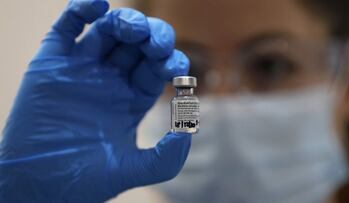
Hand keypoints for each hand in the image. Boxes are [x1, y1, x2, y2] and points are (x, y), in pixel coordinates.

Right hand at [0, 1, 190, 201]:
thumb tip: (188, 128)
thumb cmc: (85, 180)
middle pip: (137, 45)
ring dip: (124, 21)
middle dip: (152, 37)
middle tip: (156, 42)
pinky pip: (67, 27)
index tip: (175, 66)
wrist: (40, 184)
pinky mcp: (53, 62)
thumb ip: (166, 157)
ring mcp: (82, 68)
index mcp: (131, 99)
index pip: (157, 68)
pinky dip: (81, 10)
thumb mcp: (132, 170)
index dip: (170, 61)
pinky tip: (97, 5)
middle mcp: (110, 80)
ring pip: (107, 31)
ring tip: (133, 28)